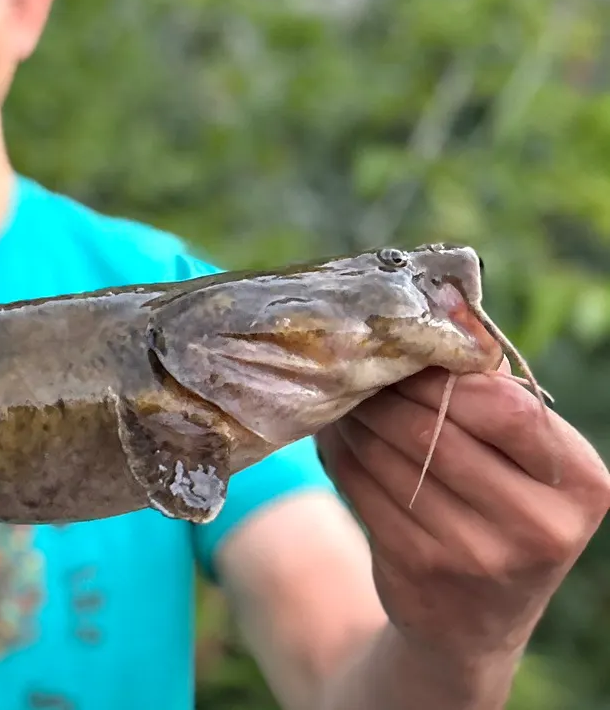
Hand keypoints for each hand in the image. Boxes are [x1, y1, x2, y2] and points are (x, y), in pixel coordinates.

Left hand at [316, 366, 609, 677]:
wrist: (476, 618)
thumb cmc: (500, 506)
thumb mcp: (521, 458)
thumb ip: (489, 392)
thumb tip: (439, 302)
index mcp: (581, 482)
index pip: (505, 405)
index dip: (445, 374)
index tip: (412, 354)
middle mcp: (541, 526)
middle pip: (433, 427)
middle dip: (386, 390)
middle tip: (358, 366)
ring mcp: (481, 555)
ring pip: (389, 454)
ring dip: (355, 417)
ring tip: (346, 398)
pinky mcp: (423, 569)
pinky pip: (363, 486)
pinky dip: (342, 453)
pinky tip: (339, 437)